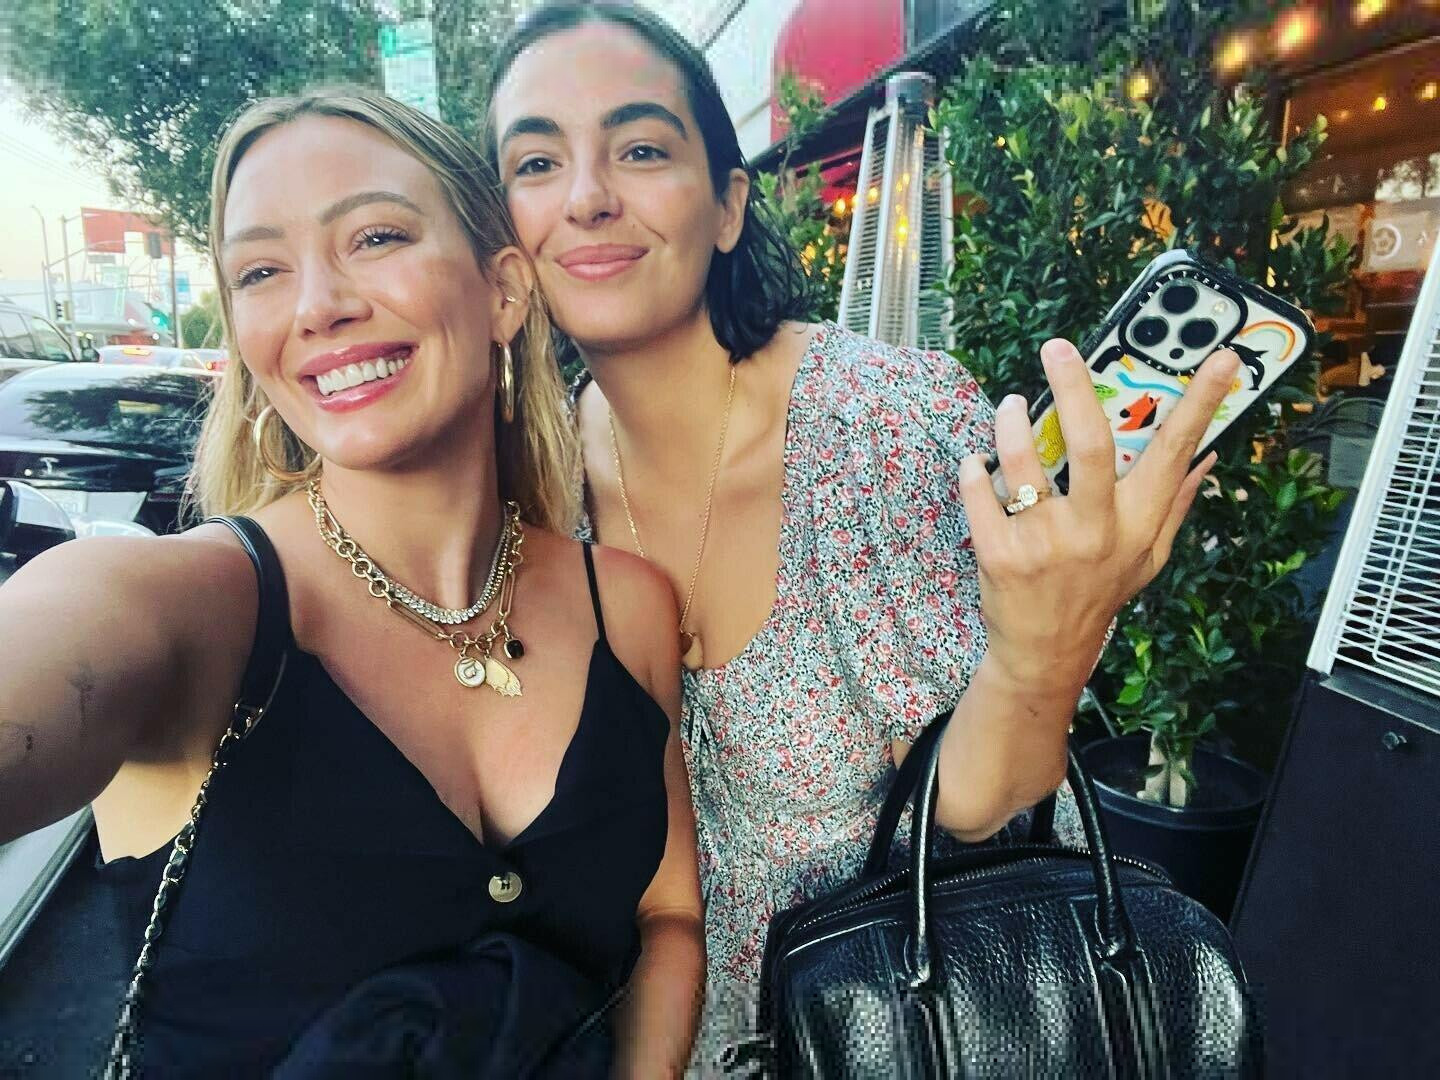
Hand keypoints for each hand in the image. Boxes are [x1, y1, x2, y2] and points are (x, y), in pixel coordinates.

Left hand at [960, 338, 1238, 697]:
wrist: (1044, 652)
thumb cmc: (1097, 593)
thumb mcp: (1146, 556)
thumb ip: (1173, 504)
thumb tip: (1207, 455)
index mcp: (1136, 523)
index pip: (1176, 453)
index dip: (1202, 404)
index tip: (1225, 358)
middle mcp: (1094, 530)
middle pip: (1091, 443)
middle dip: (1073, 387)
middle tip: (1056, 347)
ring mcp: (1044, 542)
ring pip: (1022, 460)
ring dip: (1011, 420)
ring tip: (1013, 405)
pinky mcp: (998, 554)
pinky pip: (979, 491)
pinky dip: (974, 467)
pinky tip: (979, 461)